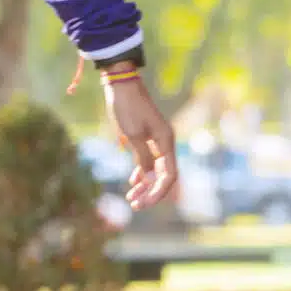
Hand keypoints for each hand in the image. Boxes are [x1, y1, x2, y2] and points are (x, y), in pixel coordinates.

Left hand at [102, 73, 178, 209]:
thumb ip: (142, 156)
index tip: (144, 202)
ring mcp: (157, 141)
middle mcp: (165, 143)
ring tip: (131, 198)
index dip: (158, 191)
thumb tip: (147, 175)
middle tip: (135, 205)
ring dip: (145, 184)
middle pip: (164, 176)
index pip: (169, 175)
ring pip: (155, 170)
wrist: (121, 85)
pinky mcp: (146, 138)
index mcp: (166, 142)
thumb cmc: (127, 107)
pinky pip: (148, 161)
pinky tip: (133, 182)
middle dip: (150, 192)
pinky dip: (141, 172)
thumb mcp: (133, 134)